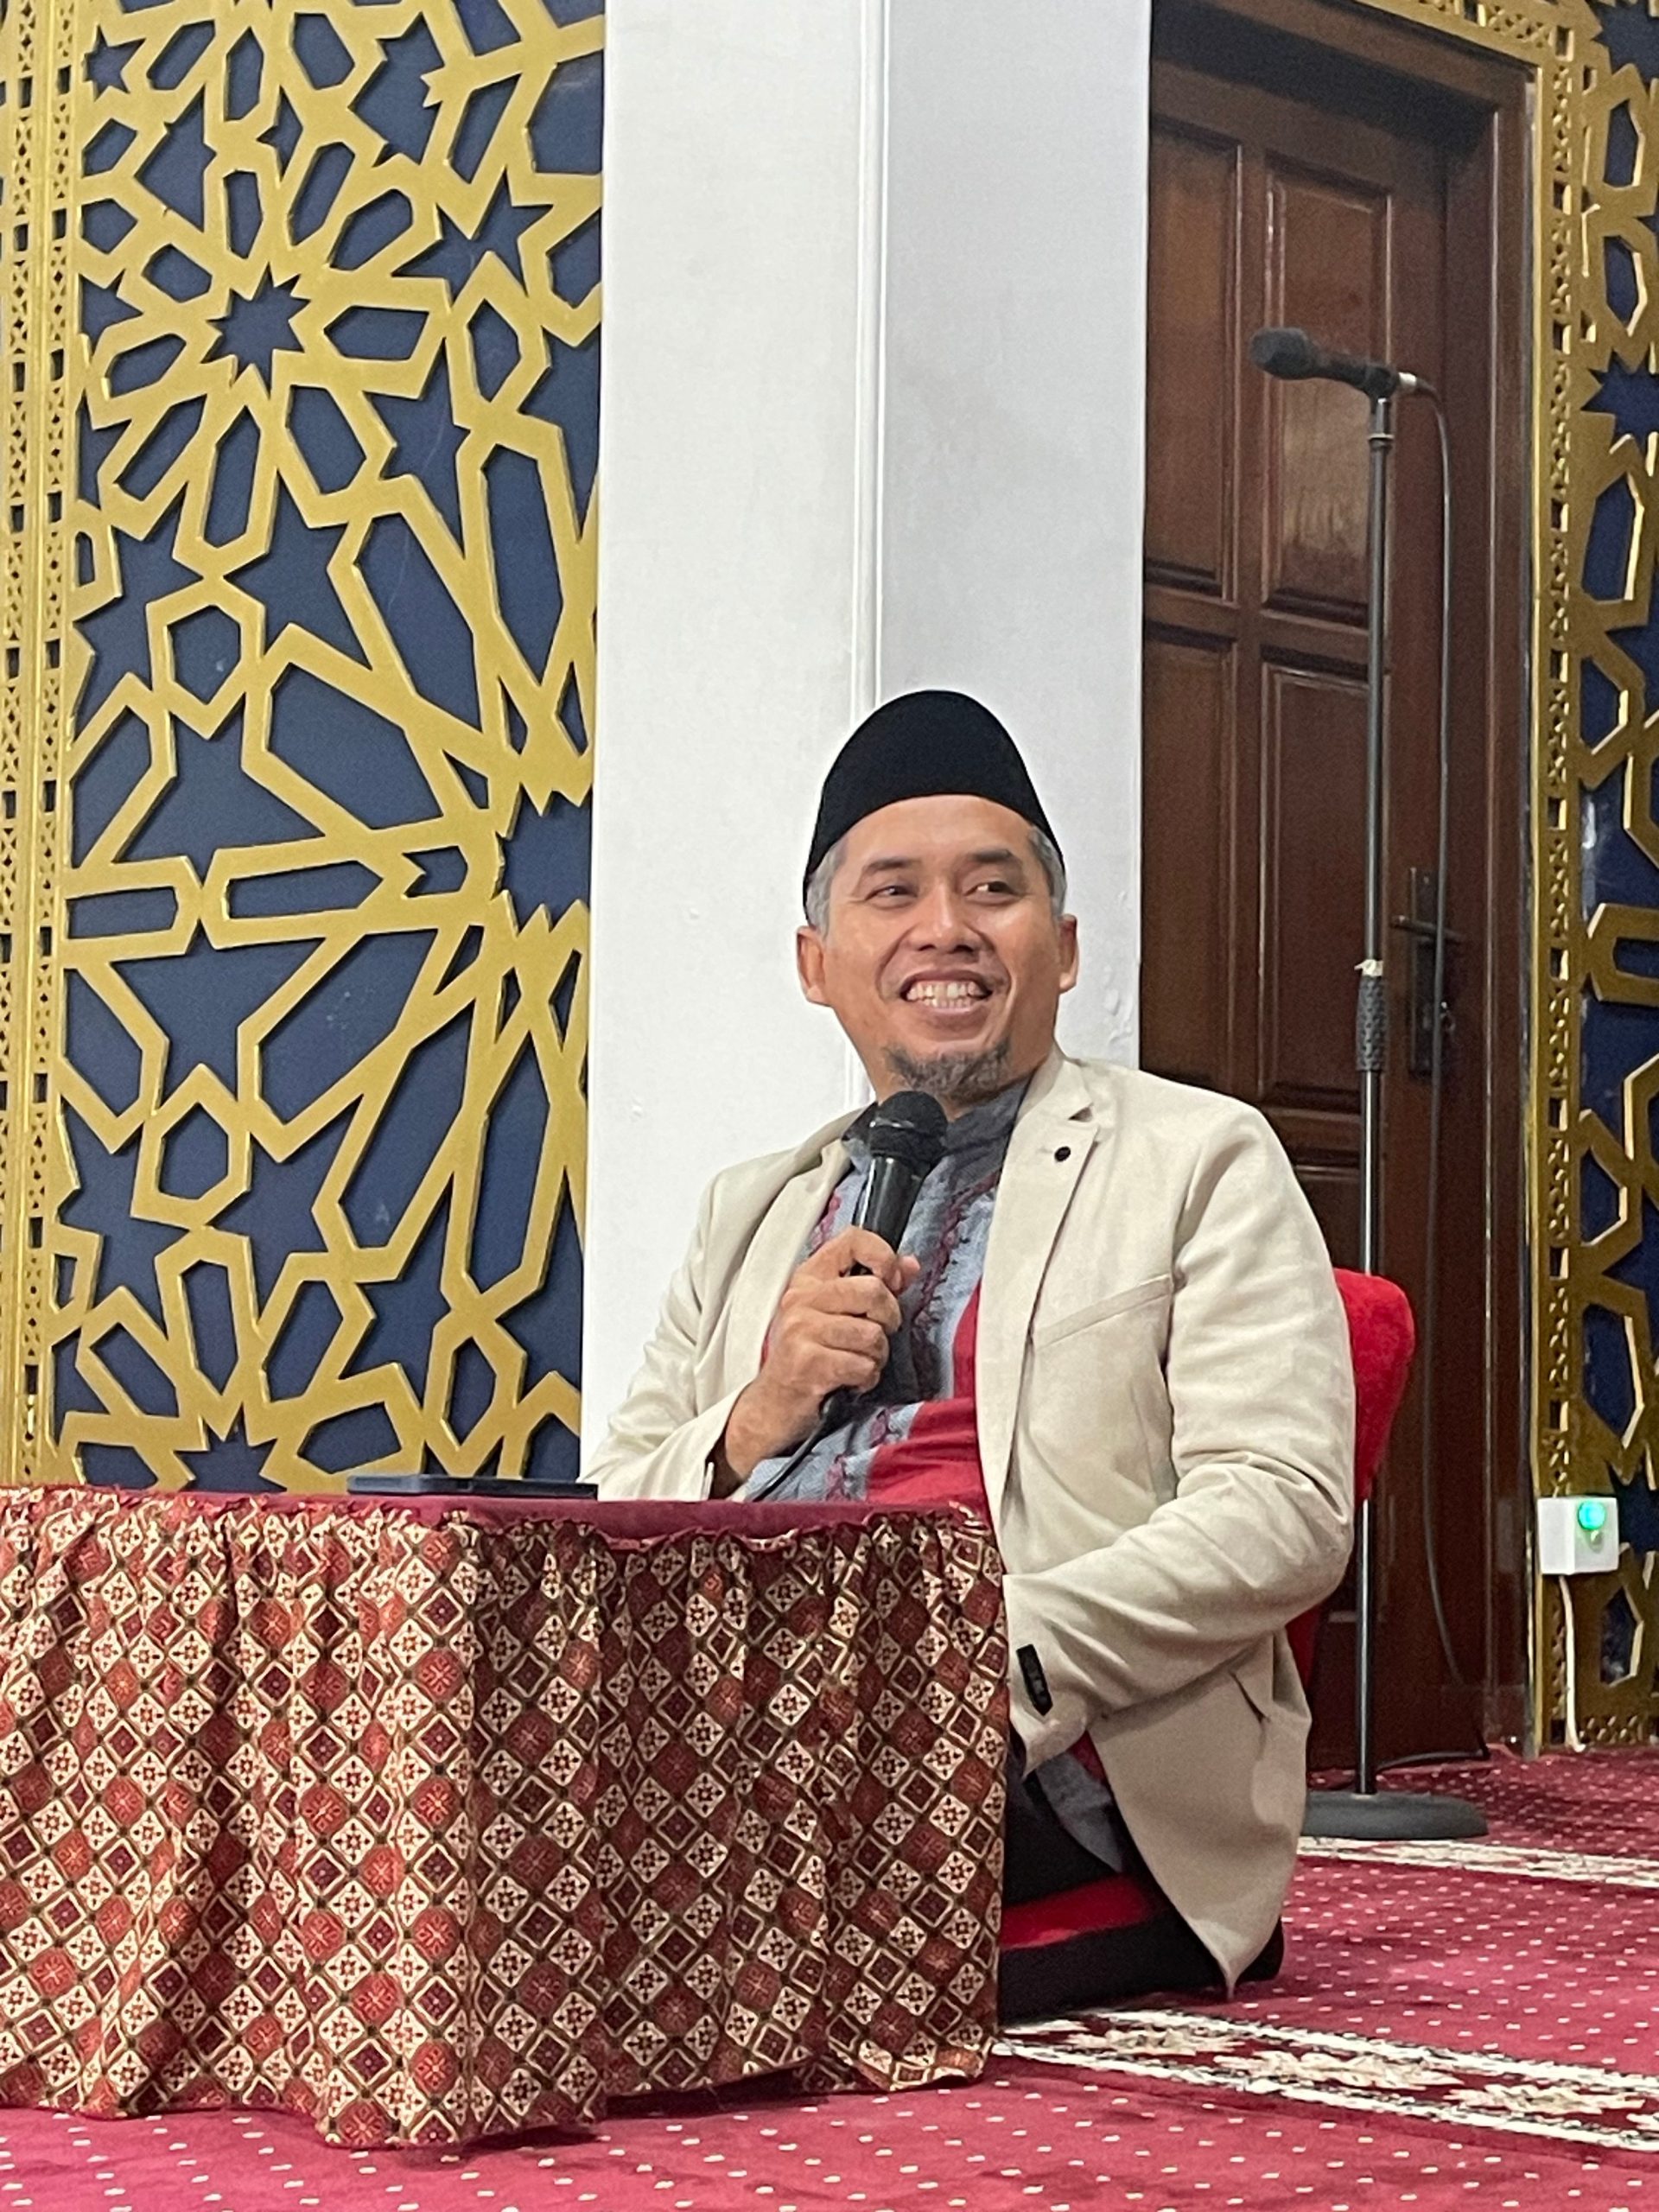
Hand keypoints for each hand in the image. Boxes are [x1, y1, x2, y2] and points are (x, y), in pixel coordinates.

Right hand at [714, 1230, 920, 1483]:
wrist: (773, 1404)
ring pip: (873, 1334)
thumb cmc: (807, 1357)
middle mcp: (802, 1299)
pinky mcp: (807, 1363)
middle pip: (873, 1290)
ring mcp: (801, 1330)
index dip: (884, 1256)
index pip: (853, 1240)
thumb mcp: (835, 1314)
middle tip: (875, 1336)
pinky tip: (850, 1380)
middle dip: (888, 1319)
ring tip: (857, 1361)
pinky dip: (865, 1378)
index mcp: (809, 1279)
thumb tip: (909, 1265)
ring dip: (876, 1356)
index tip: (891, 1281)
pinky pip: (863, 1365)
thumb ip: (874, 1285)